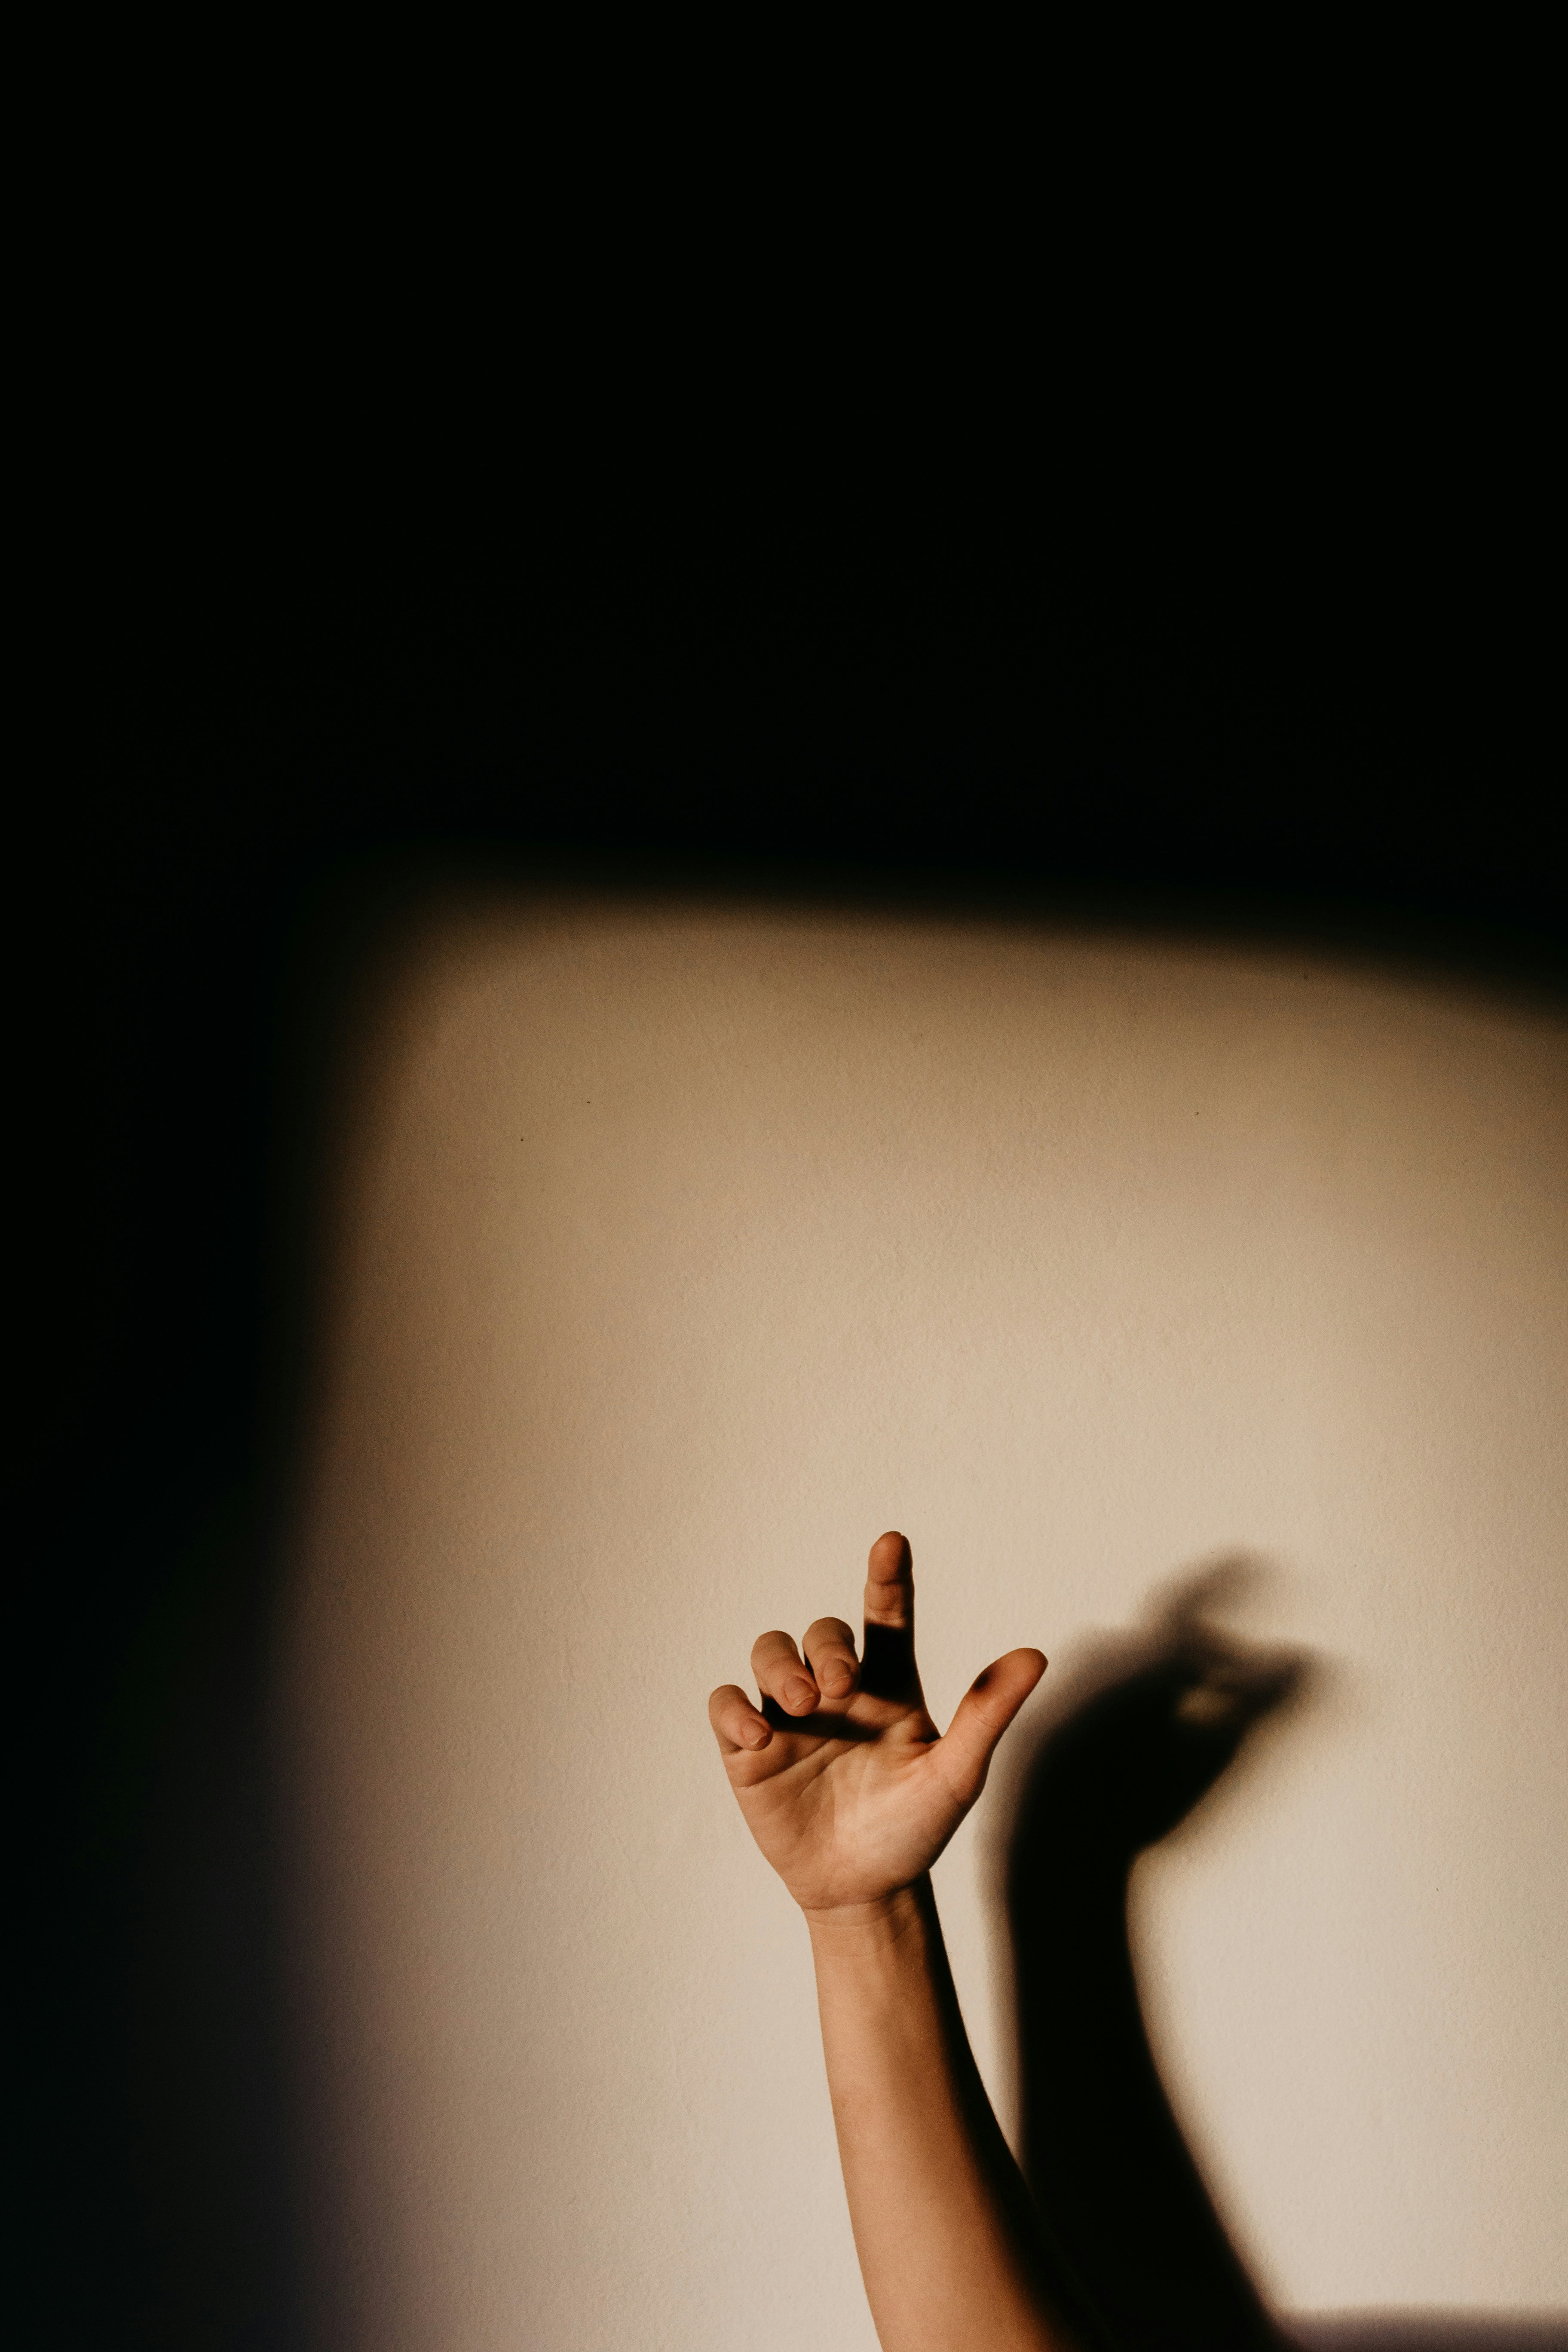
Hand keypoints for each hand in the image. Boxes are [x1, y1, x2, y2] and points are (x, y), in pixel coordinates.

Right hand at [709, 1532, 1046, 1918]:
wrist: (866, 1891)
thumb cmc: (915, 1828)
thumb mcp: (955, 1773)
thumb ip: (987, 1713)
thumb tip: (1034, 1656)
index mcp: (888, 1687)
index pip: (886, 1616)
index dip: (887, 1578)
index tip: (892, 1543)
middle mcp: (837, 1690)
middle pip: (820, 1632)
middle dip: (826, 1646)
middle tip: (838, 1683)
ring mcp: (790, 1717)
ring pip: (769, 1651)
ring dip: (781, 1665)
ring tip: (803, 1701)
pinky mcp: (751, 1749)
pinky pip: (725, 1703)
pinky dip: (734, 1708)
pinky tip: (758, 1734)